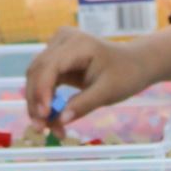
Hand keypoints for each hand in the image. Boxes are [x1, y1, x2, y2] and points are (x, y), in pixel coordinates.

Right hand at [23, 21, 170, 124]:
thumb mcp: (108, 92)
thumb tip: (60, 120)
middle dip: (36, 102)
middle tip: (41, 129)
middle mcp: (62, 41)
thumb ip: (83, 105)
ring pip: (35, 78)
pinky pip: (42, 82)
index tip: (44, 116)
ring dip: (38, 105)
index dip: (42, 91)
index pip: (50, 66)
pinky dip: (45, 101)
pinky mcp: (56, 60)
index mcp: (78, 44)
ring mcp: (57, 48)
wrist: (134, 64)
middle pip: (37, 72)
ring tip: (48, 129)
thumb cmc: (126, 74)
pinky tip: (52, 120)